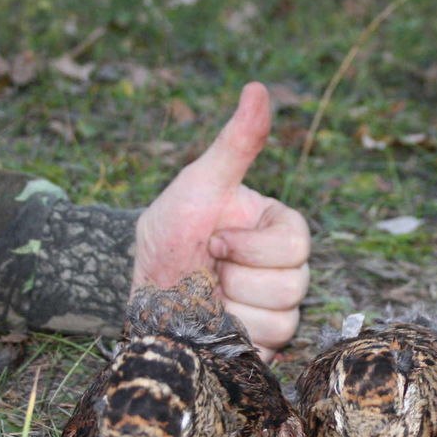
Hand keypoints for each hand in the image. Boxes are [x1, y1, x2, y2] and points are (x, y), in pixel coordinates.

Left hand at [132, 82, 309, 358]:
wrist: (139, 292)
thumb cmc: (168, 233)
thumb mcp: (197, 185)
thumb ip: (234, 144)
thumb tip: (257, 89)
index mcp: (280, 228)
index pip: (297, 243)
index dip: (250, 247)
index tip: (213, 241)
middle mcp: (287, 268)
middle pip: (294, 284)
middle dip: (236, 280)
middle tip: (207, 271)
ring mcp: (279, 307)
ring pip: (284, 319)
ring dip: (232, 310)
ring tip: (207, 298)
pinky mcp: (267, 342)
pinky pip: (271, 346)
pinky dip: (233, 337)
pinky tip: (213, 324)